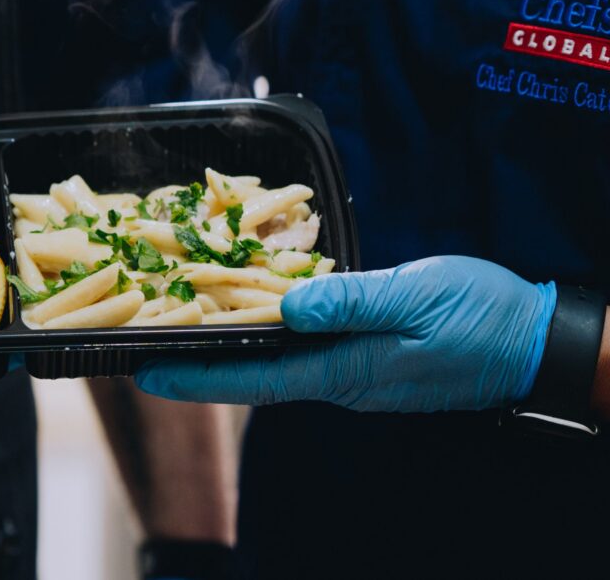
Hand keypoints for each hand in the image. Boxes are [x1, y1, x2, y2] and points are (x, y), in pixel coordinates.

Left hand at [136, 256, 555, 412]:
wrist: (528, 338)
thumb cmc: (477, 316)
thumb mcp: (415, 295)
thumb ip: (352, 301)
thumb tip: (289, 307)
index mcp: (346, 369)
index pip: (255, 379)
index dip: (198, 378)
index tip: (150, 375)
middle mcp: (340, 377)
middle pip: (256, 374)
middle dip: (200, 365)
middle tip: (146, 349)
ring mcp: (352, 369)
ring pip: (276, 362)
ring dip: (229, 349)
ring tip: (182, 329)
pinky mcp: (365, 354)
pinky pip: (303, 349)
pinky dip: (267, 335)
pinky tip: (251, 314)